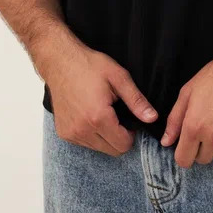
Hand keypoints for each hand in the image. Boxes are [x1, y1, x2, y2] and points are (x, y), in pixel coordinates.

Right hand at [34, 33, 158, 157]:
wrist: (60, 61)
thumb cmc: (89, 65)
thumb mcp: (118, 77)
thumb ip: (136, 100)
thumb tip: (152, 118)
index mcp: (98, 117)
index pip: (124, 145)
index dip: (131, 134)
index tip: (128, 119)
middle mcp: (83, 130)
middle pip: (112, 151)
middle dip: (120, 137)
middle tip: (118, 116)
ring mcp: (71, 133)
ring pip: (99, 149)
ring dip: (105, 137)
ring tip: (103, 113)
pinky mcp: (63, 133)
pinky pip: (85, 143)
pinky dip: (91, 135)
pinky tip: (90, 116)